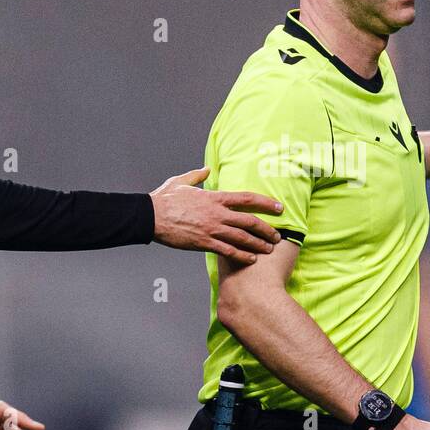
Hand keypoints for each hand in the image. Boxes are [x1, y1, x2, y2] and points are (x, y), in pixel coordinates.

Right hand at [150, 167, 283, 263]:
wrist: (150, 216)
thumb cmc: (164, 199)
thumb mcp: (181, 181)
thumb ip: (197, 175)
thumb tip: (207, 169)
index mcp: (214, 197)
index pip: (246, 199)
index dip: (266, 203)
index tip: (279, 207)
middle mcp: (217, 213)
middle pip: (250, 221)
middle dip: (266, 229)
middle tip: (277, 236)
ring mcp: (211, 229)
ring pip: (242, 238)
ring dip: (258, 244)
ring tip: (269, 249)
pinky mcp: (204, 243)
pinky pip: (228, 251)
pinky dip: (242, 256)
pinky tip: (251, 260)